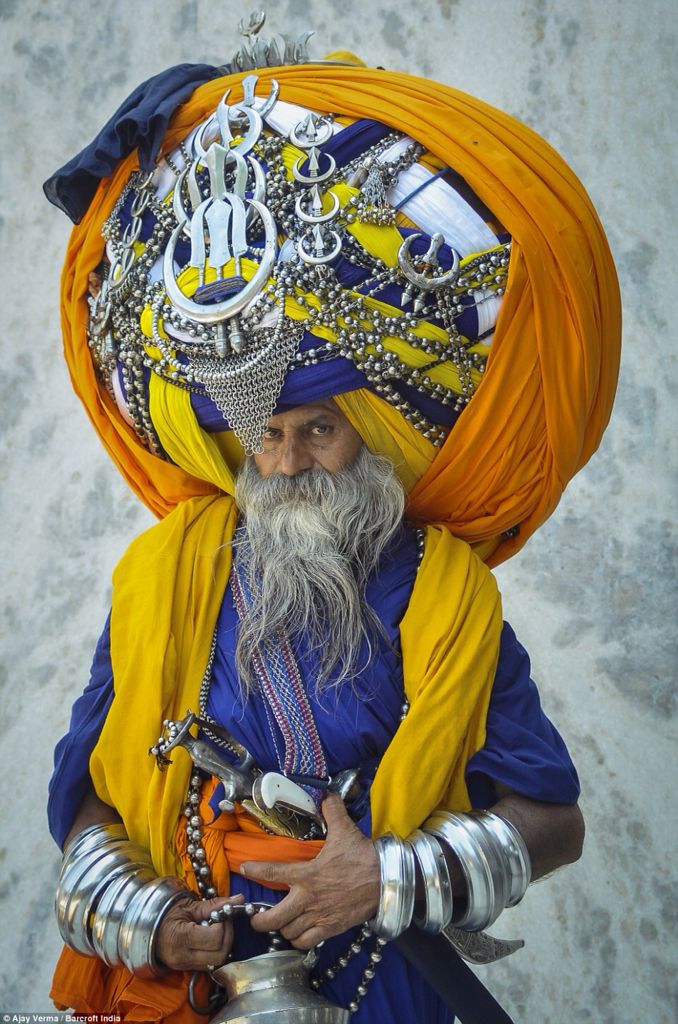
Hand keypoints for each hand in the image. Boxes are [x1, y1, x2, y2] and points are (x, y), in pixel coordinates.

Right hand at [155, 893, 242, 971]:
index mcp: (180, 938)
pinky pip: (211, 964)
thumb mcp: (189, 906)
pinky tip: (212, 939)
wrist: (147, 930)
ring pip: (218, 962)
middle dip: (228, 936)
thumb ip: (215, 904)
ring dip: (224, 945)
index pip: (215, 938)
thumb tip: (239, 899)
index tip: (221, 915)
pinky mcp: (189, 969)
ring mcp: (186, 966)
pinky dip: (217, 951)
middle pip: (220, 954)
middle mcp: (183, 957)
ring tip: (217, 929)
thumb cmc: (166, 914)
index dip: (223, 925)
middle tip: (223, 922)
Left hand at [240, 793, 379, 948]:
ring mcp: (318, 916)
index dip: (255, 870)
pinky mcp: (330, 928)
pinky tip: (297, 934)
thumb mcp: (345, 830)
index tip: (244, 869)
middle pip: (273, 918)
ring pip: (287, 932)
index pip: (273, 872)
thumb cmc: (362, 856)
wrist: (384, 880)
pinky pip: (305, 942)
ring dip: (281, 929)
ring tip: (280, 923)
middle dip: (260, 920)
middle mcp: (307, 898)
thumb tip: (328, 793)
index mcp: (307, 874)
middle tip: (256, 917)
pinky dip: (298, 941)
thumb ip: (332, 811)